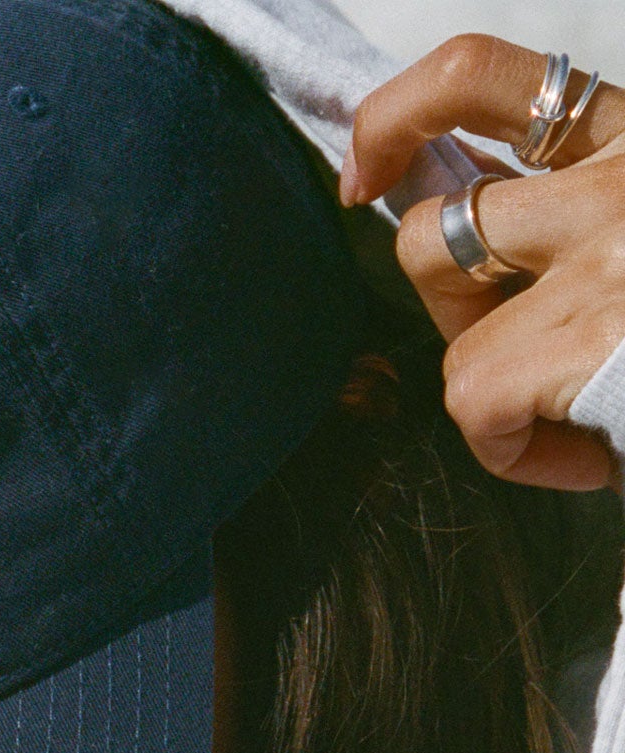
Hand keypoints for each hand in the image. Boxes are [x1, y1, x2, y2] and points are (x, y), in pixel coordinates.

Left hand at [343, 36, 624, 490]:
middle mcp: (622, 178)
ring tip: (559, 409)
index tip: (366, 171)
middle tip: (513, 349)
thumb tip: (482, 260)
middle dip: (450, 300)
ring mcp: (607, 251)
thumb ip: (588, 233)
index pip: (488, 77)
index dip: (402, 114)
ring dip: (477, 366)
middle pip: (439, 214)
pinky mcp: (585, 337)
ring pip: (444, 294)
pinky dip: (512, 451)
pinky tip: (588, 462)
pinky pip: (472, 397)